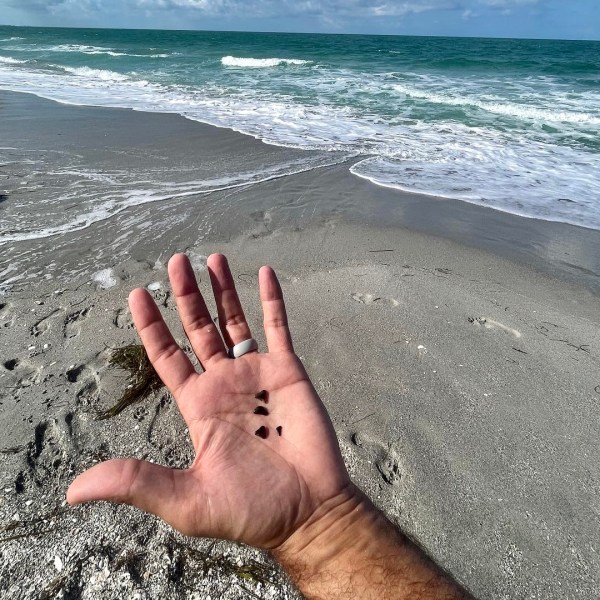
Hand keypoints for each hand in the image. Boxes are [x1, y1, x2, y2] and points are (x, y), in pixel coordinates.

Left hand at [67, 253, 351, 548]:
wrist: (308, 511)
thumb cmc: (250, 510)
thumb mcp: (186, 500)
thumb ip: (137, 481)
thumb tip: (75, 490)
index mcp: (198, 406)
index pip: (167, 356)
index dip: (151, 325)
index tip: (137, 293)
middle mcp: (223, 383)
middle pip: (199, 329)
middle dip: (186, 294)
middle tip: (175, 261)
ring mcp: (257, 373)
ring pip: (235, 321)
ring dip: (223, 290)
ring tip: (211, 257)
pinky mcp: (288, 371)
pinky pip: (279, 328)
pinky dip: (272, 300)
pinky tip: (263, 273)